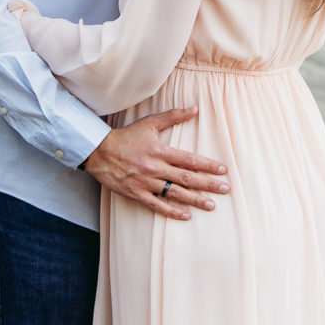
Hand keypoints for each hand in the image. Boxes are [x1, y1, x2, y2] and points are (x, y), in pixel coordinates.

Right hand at [82, 107, 229, 219]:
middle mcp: (155, 168)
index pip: (189, 160)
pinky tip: (186, 215)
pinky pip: (157, 205)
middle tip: (225, 189)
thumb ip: (173, 116)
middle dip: (208, 184)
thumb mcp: (149, 123)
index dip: (208, 166)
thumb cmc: (126, 136)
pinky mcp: (137, 193)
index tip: (223, 170)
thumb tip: (194, 109)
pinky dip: (172, 211)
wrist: (99, 151)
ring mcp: (146, 183)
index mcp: (160, 151)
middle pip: (187, 178)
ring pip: (175, 193)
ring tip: (212, 205)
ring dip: (195, 200)